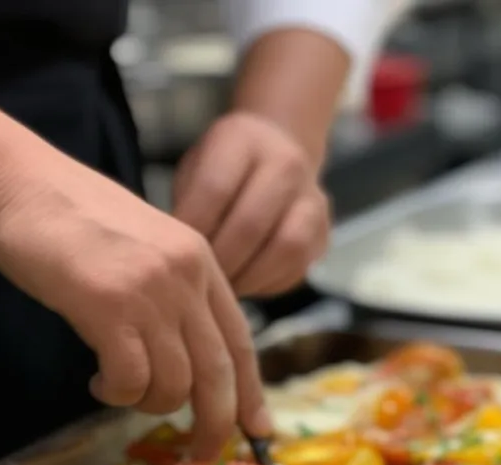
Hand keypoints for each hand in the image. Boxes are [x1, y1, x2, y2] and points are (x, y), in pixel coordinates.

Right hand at [0, 153, 270, 457]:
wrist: (16, 180)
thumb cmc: (69, 216)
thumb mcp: (144, 246)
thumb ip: (173, 291)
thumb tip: (186, 355)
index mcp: (201, 262)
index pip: (241, 341)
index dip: (251, 392)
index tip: (259, 428)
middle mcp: (187, 277)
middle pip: (219, 374)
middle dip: (214, 424)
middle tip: (200, 454)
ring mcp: (151, 291)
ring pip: (174, 384)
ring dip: (148, 404)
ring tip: (118, 388)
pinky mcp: (109, 306)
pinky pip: (131, 380)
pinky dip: (117, 393)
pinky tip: (97, 378)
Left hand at [173, 111, 330, 297]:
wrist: (278, 149)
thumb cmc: (222, 168)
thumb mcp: (195, 169)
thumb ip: (186, 205)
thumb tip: (176, 258)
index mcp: (242, 139)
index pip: (215, 189)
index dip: (192, 230)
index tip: (176, 255)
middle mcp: (286, 163)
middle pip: (251, 224)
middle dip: (220, 262)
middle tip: (198, 282)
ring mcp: (312, 198)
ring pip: (285, 249)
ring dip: (248, 277)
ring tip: (223, 289)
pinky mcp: (324, 232)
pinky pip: (297, 266)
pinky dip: (267, 283)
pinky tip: (244, 284)